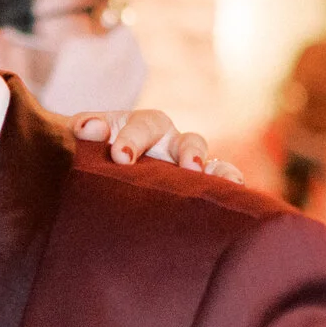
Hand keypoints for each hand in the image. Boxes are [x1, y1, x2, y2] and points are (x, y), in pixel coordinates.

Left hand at [70, 108, 243, 182]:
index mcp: (147, 126)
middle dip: (191, 152)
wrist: (101, 166)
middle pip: (190, 142)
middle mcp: (174, 143)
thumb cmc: (97, 149)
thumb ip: (87, 127)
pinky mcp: (197, 189)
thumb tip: (88, 129)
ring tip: (226, 184)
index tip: (120, 156)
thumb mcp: (89, 133)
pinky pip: (220, 189)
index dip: (134, 139)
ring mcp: (189, 167)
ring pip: (213, 165)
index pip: (145, 127)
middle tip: (190, 166)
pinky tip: (238, 200)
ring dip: (220, 173)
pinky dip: (230, 191)